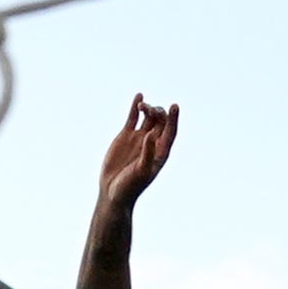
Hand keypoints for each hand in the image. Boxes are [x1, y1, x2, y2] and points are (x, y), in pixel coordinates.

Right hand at [93, 96, 180, 222]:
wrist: (113, 192)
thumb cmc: (130, 186)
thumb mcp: (141, 170)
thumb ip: (147, 152)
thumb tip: (152, 133)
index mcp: (160, 152)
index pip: (170, 131)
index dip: (173, 119)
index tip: (174, 106)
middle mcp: (152, 143)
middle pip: (161, 122)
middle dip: (158, 113)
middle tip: (151, 111)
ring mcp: (139, 139)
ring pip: (148, 118)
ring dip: (148, 109)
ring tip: (143, 106)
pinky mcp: (125, 136)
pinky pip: (133, 118)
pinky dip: (135, 108)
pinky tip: (139, 96)